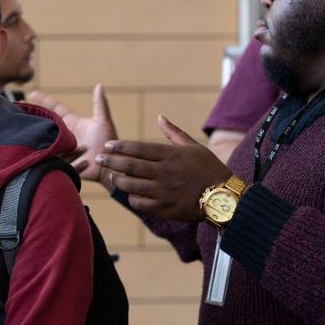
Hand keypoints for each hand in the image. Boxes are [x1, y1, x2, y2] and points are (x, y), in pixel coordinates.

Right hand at [28, 84, 116, 190]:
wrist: (110, 165)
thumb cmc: (108, 143)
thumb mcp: (103, 121)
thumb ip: (99, 104)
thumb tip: (99, 85)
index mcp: (72, 122)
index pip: (55, 109)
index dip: (44, 101)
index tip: (32, 93)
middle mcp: (65, 133)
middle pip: (45, 122)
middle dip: (33, 116)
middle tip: (19, 109)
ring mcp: (61, 146)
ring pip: (44, 138)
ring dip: (34, 133)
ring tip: (21, 128)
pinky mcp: (60, 158)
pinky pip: (50, 153)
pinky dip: (43, 150)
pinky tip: (31, 146)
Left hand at [95, 115, 231, 222]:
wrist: (226, 198)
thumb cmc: (210, 169)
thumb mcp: (194, 147)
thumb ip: (174, 133)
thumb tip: (159, 117)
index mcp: (171, 156)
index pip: (138, 148)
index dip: (120, 147)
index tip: (107, 146)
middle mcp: (165, 172)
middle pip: (130, 166)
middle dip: (111, 161)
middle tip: (98, 159)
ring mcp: (164, 191)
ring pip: (131, 185)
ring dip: (118, 180)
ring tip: (111, 176)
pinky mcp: (165, 208)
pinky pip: (141, 203)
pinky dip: (132, 198)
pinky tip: (130, 193)